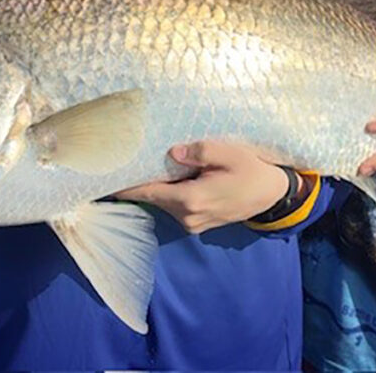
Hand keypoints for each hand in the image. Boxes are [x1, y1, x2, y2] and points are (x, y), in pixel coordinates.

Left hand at [113, 141, 289, 233]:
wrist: (271, 196)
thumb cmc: (251, 171)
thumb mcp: (229, 153)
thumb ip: (199, 151)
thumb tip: (173, 152)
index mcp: (191, 199)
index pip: (147, 192)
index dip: (124, 186)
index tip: (104, 180)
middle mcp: (187, 216)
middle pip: (153, 197)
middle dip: (138, 182)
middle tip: (122, 162)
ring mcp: (193, 223)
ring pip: (164, 202)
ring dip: (155, 186)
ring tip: (143, 165)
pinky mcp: (198, 223)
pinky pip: (175, 206)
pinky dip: (168, 192)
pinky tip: (168, 176)